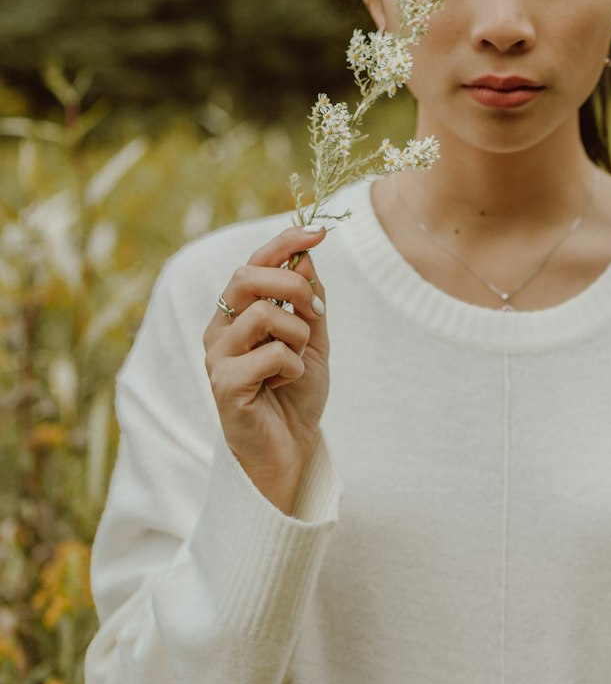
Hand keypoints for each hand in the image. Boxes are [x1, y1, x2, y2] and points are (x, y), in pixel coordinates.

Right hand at [204, 225, 329, 512]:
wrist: (290, 452)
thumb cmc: (295, 396)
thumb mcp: (312, 340)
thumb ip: (309, 300)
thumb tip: (307, 253)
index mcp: (236, 314)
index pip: (253, 262)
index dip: (285, 242)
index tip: (320, 231)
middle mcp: (219, 329)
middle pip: (248, 276)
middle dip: (294, 285)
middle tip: (318, 313)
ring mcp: (217, 356)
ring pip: (264, 314)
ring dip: (298, 335)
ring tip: (298, 361)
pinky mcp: (224, 385)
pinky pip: (271, 354)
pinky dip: (293, 367)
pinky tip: (285, 385)